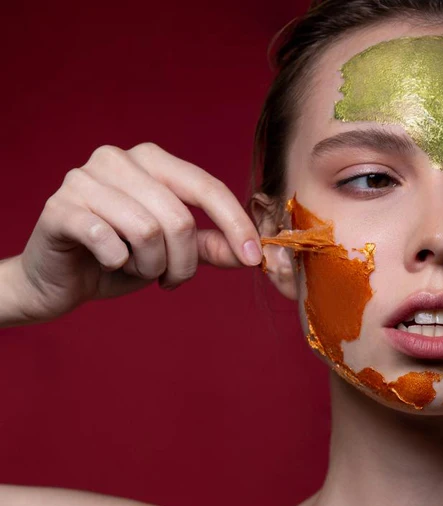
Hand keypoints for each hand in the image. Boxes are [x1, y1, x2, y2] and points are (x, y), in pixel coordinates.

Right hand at [8, 143, 261, 323]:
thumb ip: (211, 246)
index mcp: (152, 160)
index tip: (254, 258)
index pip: (206, 186)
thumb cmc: (120, 258)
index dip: (235, 224)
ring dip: (150, 266)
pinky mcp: (58, 207)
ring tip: (137, 269)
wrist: (58, 279)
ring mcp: (84, 179)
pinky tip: (109, 262)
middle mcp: (118, 159)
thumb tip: (253, 252)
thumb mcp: (173, 252)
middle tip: (170, 279)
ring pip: (147, 231)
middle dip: (183, 262)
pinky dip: (117, 262)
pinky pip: (107, 239)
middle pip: (179, 217)